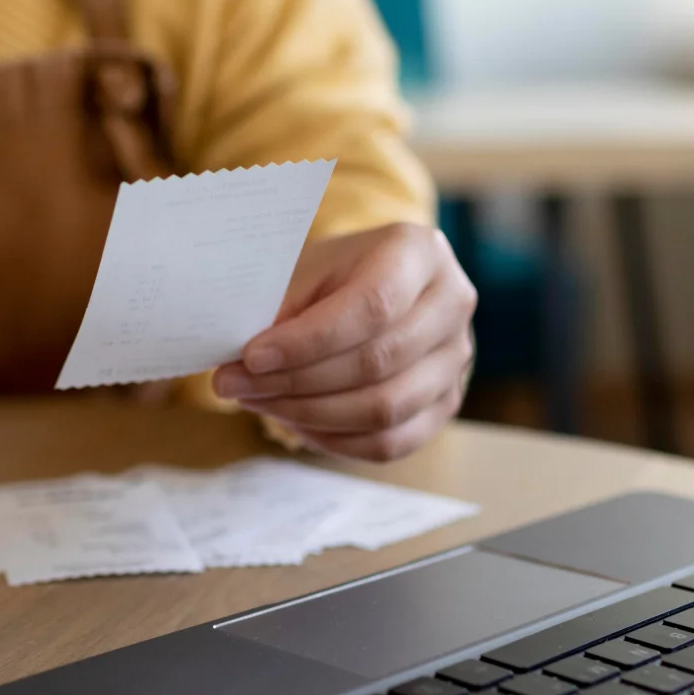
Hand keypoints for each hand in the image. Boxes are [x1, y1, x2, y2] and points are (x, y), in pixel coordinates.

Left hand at [212, 224, 475, 460]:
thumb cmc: (332, 275)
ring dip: (310, 414)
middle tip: (236, 384)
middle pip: (377, 362)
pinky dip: (335, 440)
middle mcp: (453, 302)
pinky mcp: (447, 402)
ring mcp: (457, 358)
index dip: (308, 341)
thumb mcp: (305, 271)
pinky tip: (295, 422)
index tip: (250, 356)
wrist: (372, 284)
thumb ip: (282, 309)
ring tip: (258, 401)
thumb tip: (241, 362)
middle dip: (296, 381)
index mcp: (420, 252)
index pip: (372, 306)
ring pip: (385, 409)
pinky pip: (391, 443)